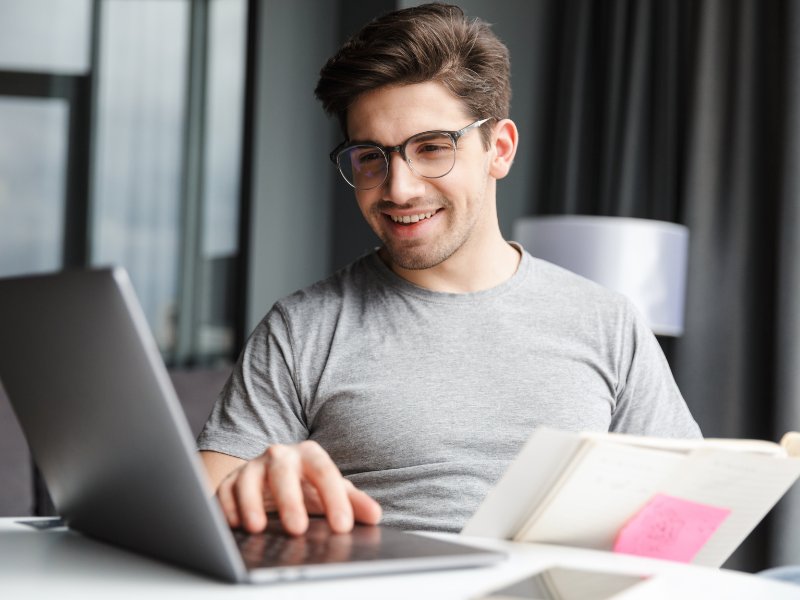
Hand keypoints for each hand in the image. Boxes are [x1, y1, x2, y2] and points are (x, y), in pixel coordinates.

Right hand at [215, 440, 381, 535]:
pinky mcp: (230, 480)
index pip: (324, 473)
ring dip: (251, 503)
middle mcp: (280, 456)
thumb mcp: (332, 491)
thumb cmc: (307, 485)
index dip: (334, 498)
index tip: (343, 526)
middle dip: (290, 500)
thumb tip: (374, 515)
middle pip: (284, 473)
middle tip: (299, 529)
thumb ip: (354, 502)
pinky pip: (224, 490)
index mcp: (309, 455)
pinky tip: (234, 524)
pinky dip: (227, 507)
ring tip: (257, 528)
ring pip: (248, 479)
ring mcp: (253, 467)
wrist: (275, 476)